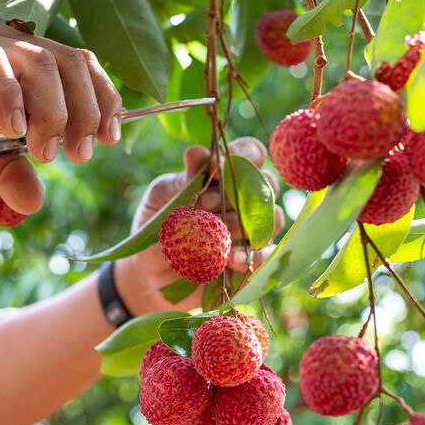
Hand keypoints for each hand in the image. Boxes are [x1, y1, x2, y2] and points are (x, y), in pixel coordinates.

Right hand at [0, 18, 121, 214]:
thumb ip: (4, 171)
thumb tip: (34, 202)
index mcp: (22, 62)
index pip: (79, 66)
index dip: (104, 98)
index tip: (110, 139)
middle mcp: (5, 44)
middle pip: (68, 63)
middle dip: (86, 111)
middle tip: (79, 154)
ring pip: (38, 62)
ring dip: (53, 110)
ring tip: (45, 151)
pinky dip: (9, 97)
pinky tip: (11, 130)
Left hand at [114, 137, 285, 315]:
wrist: (152, 272)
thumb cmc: (159, 227)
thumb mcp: (161, 199)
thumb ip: (182, 179)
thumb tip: (198, 152)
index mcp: (226, 175)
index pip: (252, 152)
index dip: (242, 155)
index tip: (215, 168)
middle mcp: (246, 199)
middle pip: (268, 184)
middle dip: (237, 194)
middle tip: (205, 206)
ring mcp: (254, 229)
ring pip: (272, 218)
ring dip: (243, 226)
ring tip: (215, 236)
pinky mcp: (255, 259)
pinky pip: (269, 254)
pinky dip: (253, 256)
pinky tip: (231, 260)